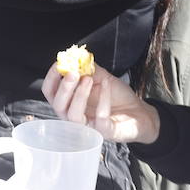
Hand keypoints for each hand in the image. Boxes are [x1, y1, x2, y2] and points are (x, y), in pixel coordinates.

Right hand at [42, 62, 160, 144]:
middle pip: (58, 105)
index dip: (51, 78)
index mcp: (68, 101)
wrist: (139, 111)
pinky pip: (99, 118)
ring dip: (79, 95)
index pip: (50, 92)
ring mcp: (88, 126)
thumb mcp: (101, 77)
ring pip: (73, 115)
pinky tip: (106, 85)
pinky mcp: (104, 132)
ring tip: (88, 79)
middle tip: (72, 73)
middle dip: (64, 88)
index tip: (59, 63)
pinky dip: (103, 100)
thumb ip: (87, 68)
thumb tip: (75, 56)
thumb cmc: (117, 96)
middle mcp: (73, 115)